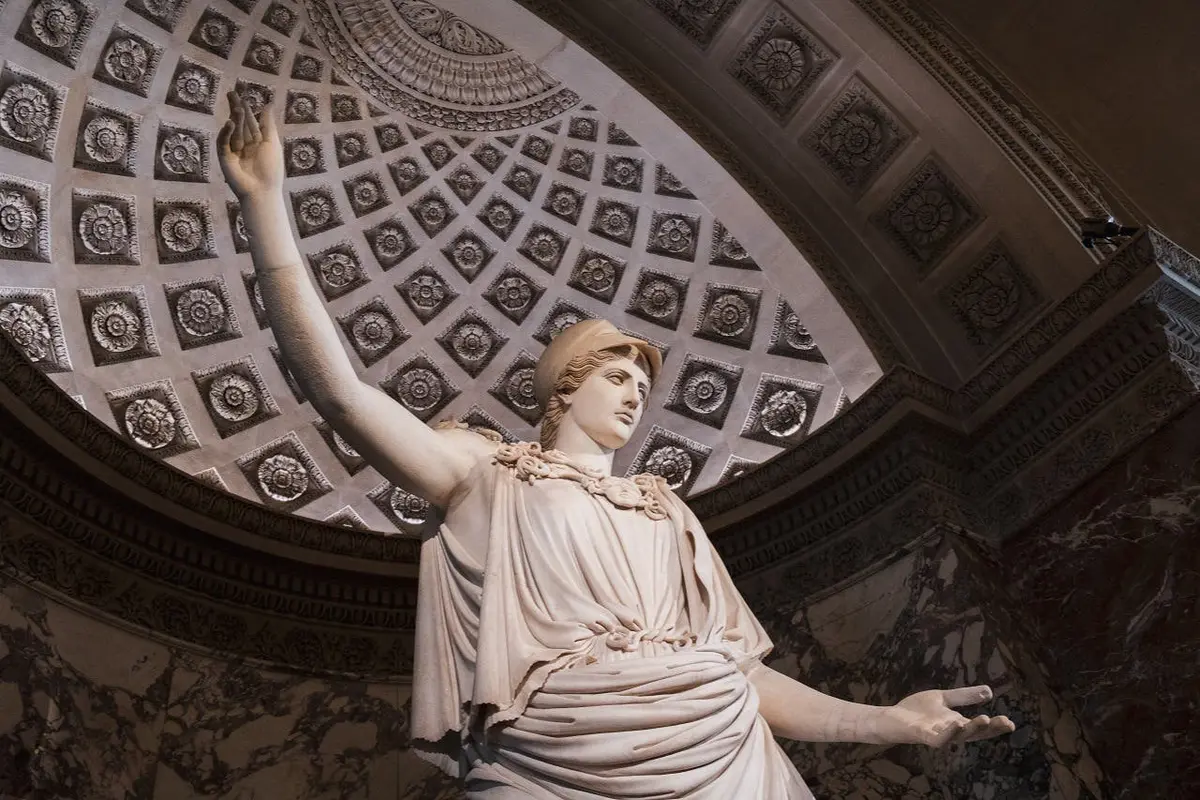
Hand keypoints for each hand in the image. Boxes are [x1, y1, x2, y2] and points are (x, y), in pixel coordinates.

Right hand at [217, 92, 283, 200]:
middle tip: (231, 93)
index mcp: (257, 142)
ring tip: (237, 107)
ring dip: (235, 119)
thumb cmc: (271, 168)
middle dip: (235, 108)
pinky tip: (230, 123)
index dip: (247, 109)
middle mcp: (245, 145)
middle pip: (239, 123)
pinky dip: (226, 132)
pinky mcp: (225, 157)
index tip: (242, 96)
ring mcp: (234, 151)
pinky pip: (223, 142)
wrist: (262, 190)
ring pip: (233, 131)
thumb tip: (268, 104)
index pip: (250, 122)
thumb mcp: (272, 142)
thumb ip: (267, 123)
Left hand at [875, 685, 1015, 747]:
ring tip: (985, 719)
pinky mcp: (922, 735)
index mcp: (957, 724)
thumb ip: (964, 696)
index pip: (980, 727)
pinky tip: (956, 723)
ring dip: (971, 729)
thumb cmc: (917, 711)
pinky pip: (937, 738)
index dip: (996, 727)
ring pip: (958, 737)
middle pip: (974, 734)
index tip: (1011, 723)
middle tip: (1005, 722)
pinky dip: (948, 733)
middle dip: (990, 729)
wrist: (891, 717)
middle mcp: (950, 732)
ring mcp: (936, 735)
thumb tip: (989, 691)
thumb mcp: (943, 699)